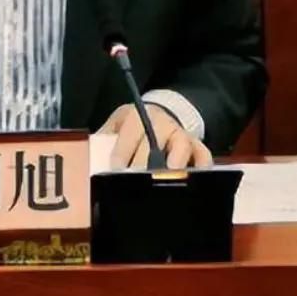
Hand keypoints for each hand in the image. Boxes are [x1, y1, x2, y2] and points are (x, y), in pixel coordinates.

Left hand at [98, 103, 212, 169]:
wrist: (159, 115)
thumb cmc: (133, 127)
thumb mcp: (116, 126)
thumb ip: (104, 140)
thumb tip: (92, 158)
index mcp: (139, 116)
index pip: (131, 132)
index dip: (123, 150)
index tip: (116, 168)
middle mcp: (162, 123)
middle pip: (155, 141)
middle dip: (145, 162)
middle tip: (136, 180)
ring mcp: (181, 135)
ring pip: (182, 146)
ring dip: (175, 161)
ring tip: (168, 176)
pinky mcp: (197, 147)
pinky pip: (204, 157)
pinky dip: (201, 168)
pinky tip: (193, 180)